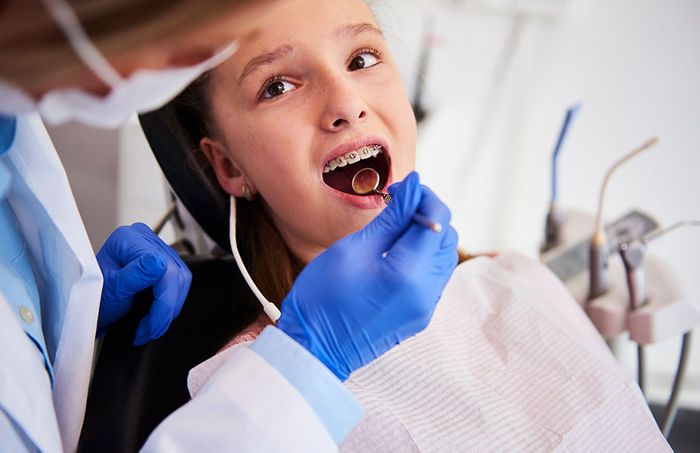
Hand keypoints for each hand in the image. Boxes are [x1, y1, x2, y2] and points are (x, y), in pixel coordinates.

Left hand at [96, 223, 191, 344]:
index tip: (153, 327)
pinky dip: (170, 303)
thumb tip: (159, 263)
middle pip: (175, 275)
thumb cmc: (93, 298)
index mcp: (129, 239)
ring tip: (151, 326)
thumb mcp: (112, 289)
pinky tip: (157, 315)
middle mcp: (144, 238)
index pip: (164, 270)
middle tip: (151, 331)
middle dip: (166, 309)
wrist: (88, 308)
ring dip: (170, 309)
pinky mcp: (163, 262)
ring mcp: (155, 249)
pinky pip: (179, 282)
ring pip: (181, 280)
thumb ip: (135, 274)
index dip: (164, 302)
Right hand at [277, 172, 458, 379]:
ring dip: (426, 235)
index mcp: (409, 272)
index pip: (437, 219)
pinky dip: (423, 256)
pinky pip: (434, 276)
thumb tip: (415, 187)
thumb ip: (391, 218)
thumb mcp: (354, 249)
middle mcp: (426, 291)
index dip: (422, 196)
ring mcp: (425, 306)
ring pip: (444, 256)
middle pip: (447, 236)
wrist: (314, 349)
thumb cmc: (323, 297)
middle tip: (396, 206)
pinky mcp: (419, 315)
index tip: (398, 189)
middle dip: (427, 214)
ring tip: (394, 228)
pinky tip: (396, 253)